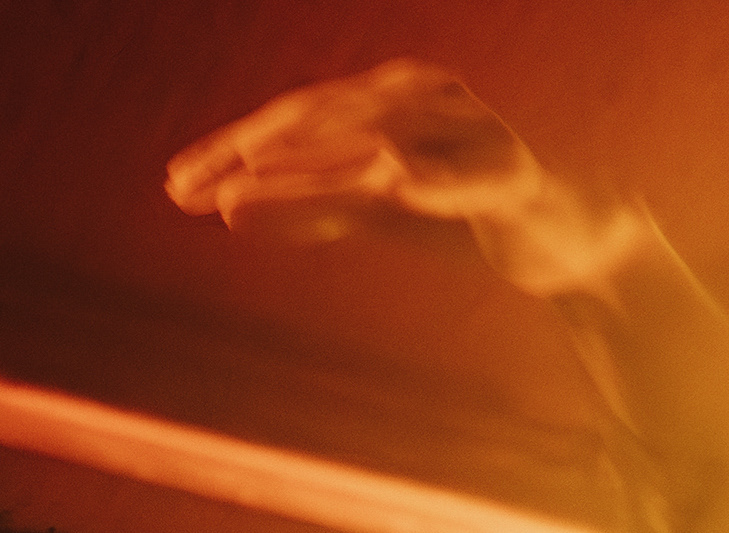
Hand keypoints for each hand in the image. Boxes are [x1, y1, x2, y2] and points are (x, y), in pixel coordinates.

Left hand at [163, 60, 642, 299]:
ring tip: (246, 191)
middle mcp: (419, 101)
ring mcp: (467, 131)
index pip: (292, 121)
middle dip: (248, 157)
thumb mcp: (369, 212)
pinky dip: (433, 182)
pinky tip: (397, 188)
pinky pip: (465, 180)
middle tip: (192, 191)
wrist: (553, 236)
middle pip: (319, 121)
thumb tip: (227, 210)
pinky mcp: (509, 177)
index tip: (175, 186)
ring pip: (377, 144)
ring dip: (307, 170)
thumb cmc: (454, 215)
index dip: (230, 152)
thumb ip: (306, 207)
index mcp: (383, 101)